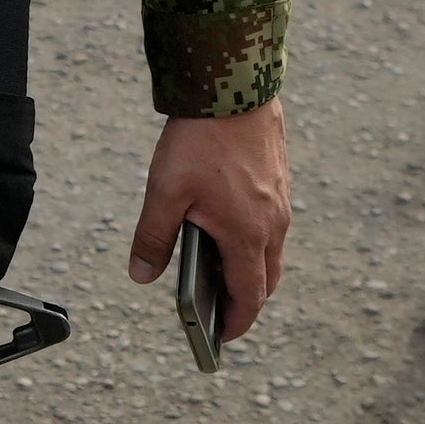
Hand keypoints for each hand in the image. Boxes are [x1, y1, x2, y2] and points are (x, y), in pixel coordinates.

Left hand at [132, 100, 291, 340]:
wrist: (234, 86)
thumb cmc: (200, 139)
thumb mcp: (164, 192)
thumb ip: (153, 239)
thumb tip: (142, 276)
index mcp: (247, 235)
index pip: (249, 296)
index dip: (236, 322)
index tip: (223, 337)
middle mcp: (274, 224)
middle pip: (267, 279)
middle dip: (246, 300)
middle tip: (221, 312)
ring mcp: (283, 201)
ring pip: (273, 251)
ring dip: (251, 268)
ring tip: (219, 272)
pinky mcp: (282, 180)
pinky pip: (275, 224)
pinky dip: (256, 240)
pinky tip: (228, 228)